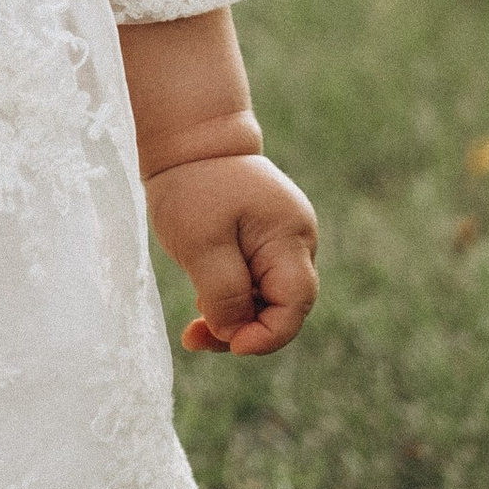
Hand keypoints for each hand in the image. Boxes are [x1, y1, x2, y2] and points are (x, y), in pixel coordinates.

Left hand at [149, 150, 318, 359]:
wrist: (191, 143)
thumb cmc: (193, 186)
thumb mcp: (201, 243)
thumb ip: (224, 292)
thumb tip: (236, 336)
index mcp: (289, 237)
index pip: (295, 303)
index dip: (267, 335)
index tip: (229, 345)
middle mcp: (297, 241)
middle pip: (284, 307)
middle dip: (244, 331)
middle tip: (194, 338)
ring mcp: (283, 242)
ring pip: (268, 300)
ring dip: (234, 319)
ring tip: (193, 325)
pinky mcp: (266, 243)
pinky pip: (257, 285)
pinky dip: (232, 300)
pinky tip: (203, 303)